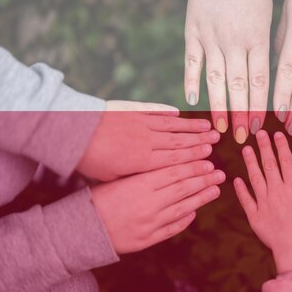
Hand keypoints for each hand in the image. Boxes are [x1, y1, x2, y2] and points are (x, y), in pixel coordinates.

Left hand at [76, 100, 218, 180]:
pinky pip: (156, 111)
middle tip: (217, 140)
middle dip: (200, 141)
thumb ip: (136, 177)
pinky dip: (169, 113)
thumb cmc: (89, 161)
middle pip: (180, 141)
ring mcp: (141, 123)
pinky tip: (179, 113)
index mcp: (143, 161)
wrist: (73, 132)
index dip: (195, 157)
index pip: (176, 159)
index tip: (210, 156)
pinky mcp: (132, 111)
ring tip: (207, 126)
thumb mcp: (113, 177)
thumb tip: (153, 181)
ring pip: (173, 126)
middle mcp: (147, 141)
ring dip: (191, 126)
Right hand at [91, 160, 223, 253]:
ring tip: (215, 189)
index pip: (174, 172)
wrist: (82, 230)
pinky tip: (195, 211)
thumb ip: (144, 173)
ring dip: (201, 198)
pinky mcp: (148, 239)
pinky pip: (172, 228)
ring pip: (183, 208)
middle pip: (183, 188)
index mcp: (140, 184)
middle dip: (204, 179)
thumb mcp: (119, 178)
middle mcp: (148, 203)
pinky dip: (185, 219)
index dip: (193, 166)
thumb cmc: (98, 198)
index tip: (208, 161)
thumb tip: (169, 164)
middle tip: (219, 173)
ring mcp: (150, 223)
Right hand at [185, 0, 272, 142]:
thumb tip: (266, 75)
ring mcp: (211, 35)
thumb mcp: (269, 13)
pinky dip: (191, 80)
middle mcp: (235, 40)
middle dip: (243, 114)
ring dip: (219, 105)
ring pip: (216, 78)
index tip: (263, 126)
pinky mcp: (192, 29)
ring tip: (220, 127)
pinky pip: (191, 60)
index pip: (261, 80)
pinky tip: (191, 99)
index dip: (261, 105)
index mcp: (258, 36)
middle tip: (243, 137)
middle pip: (240, 85)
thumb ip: (265, 44)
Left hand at [234, 130, 291, 273]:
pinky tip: (236, 179)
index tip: (276, 134)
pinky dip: (241, 189)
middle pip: (270, 165)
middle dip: (264, 147)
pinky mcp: (255, 217)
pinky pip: (246, 200)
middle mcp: (278, 192)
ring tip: (246, 148)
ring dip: (250, 162)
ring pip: (255, 178)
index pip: (286, 161)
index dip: (281, 146)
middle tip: (259, 133)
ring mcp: (264, 203)